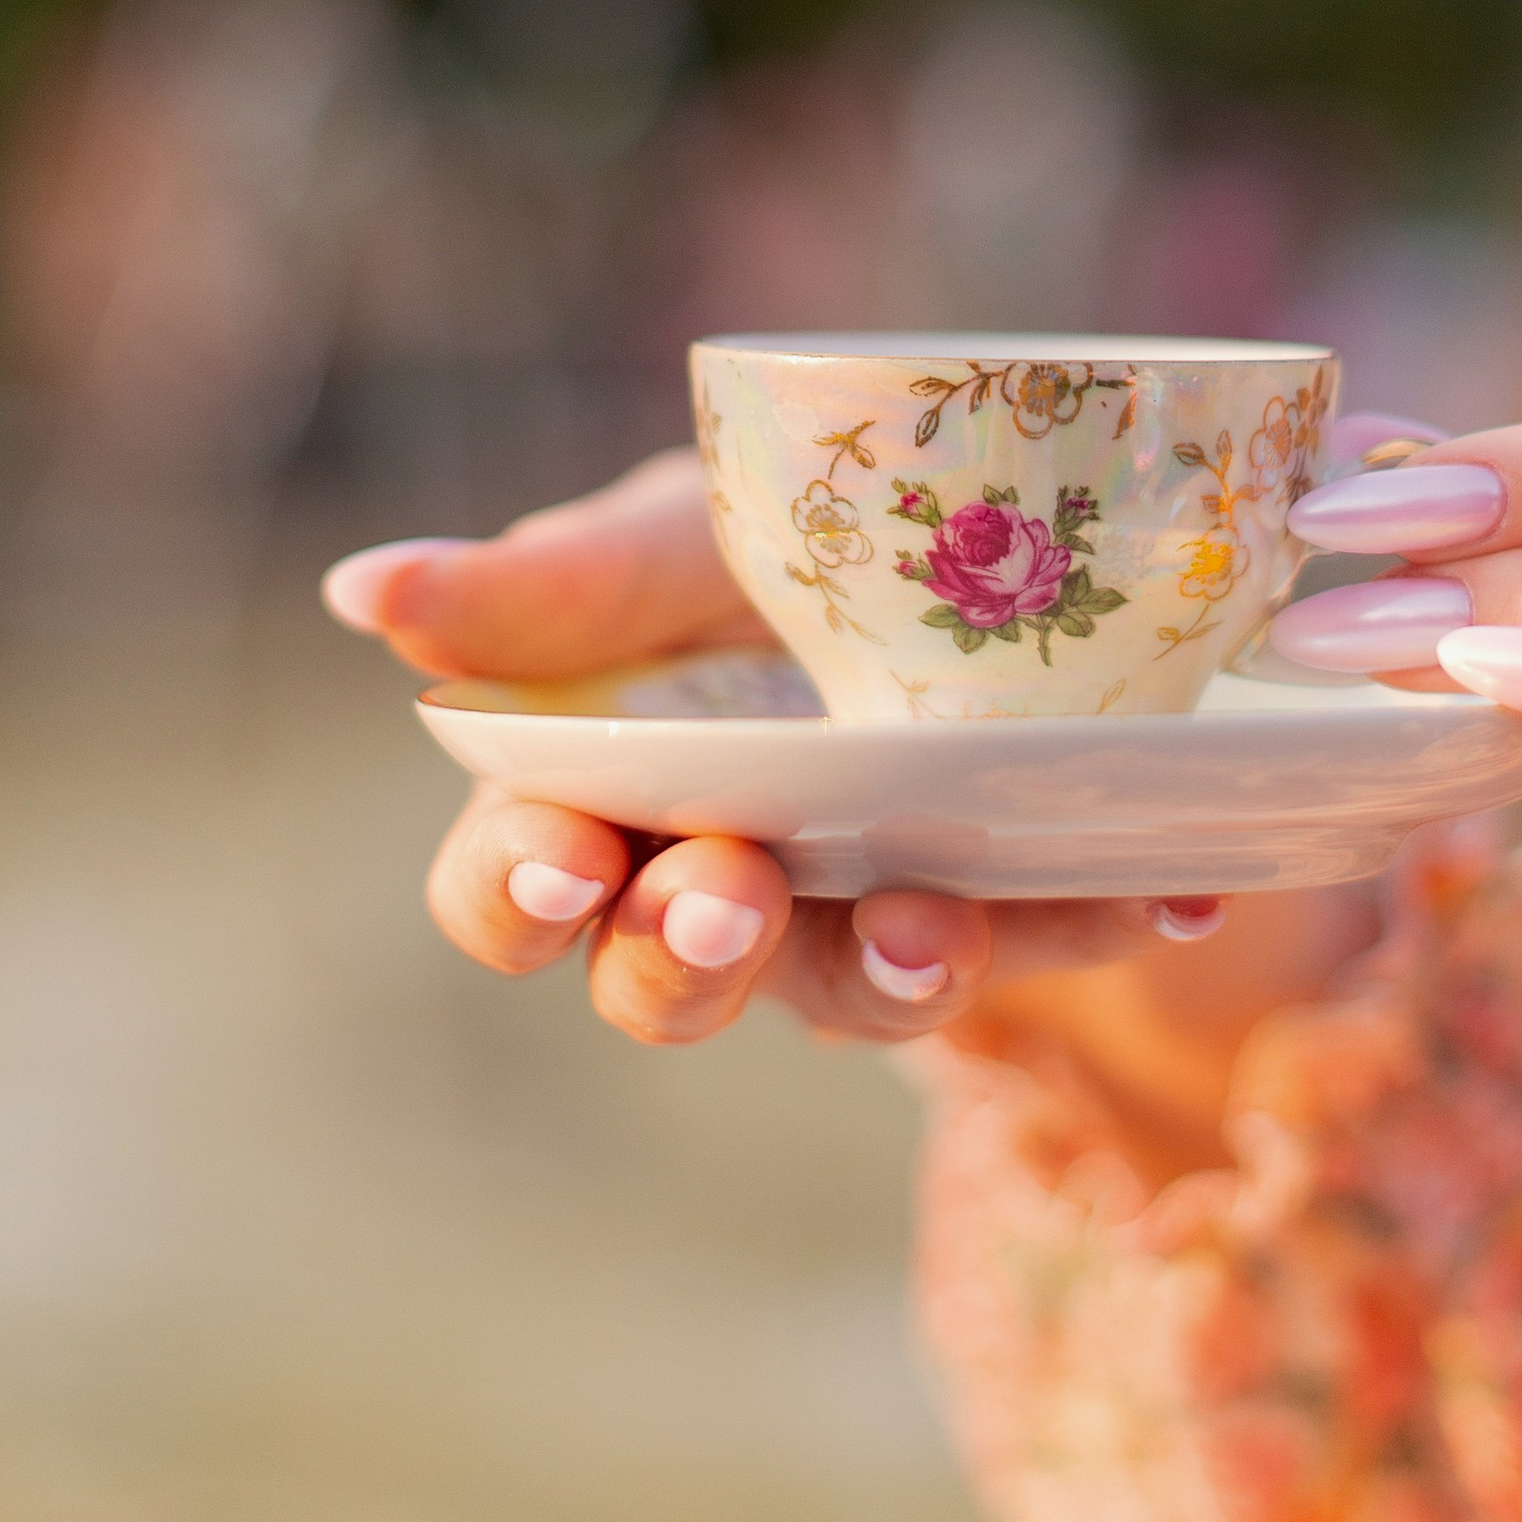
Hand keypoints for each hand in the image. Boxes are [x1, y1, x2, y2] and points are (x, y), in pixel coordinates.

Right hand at [325, 448, 1377, 1160]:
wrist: (974, 524)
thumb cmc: (762, 538)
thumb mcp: (669, 536)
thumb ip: (547, 581)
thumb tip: (363, 591)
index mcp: (588, 799)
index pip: (508, 891)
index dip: (518, 892)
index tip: (566, 853)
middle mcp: (704, 888)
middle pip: (658, 983)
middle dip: (687, 957)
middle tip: (734, 893)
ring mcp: (849, 916)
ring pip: (842, 998)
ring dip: (889, 973)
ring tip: (942, 922)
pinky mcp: (997, 914)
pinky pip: (1035, 947)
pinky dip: (1087, 919)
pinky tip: (1158, 892)